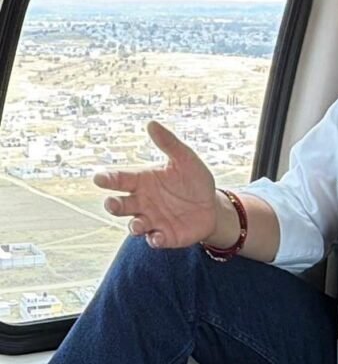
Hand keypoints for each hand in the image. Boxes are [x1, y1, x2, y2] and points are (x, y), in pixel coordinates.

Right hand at [94, 120, 219, 248]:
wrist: (212, 205)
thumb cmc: (194, 180)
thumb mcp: (186, 159)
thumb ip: (169, 144)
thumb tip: (151, 123)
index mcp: (142, 181)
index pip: (120, 179)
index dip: (108, 179)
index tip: (99, 178)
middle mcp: (142, 202)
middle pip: (120, 205)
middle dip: (114, 205)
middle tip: (112, 203)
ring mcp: (152, 220)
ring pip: (135, 225)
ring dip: (134, 226)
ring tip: (137, 225)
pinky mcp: (165, 236)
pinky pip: (155, 240)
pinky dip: (154, 240)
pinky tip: (157, 237)